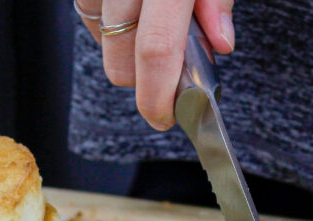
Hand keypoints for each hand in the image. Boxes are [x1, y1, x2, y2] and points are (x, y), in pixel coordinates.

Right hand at [76, 0, 234, 129]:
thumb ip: (217, 0)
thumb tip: (222, 42)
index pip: (156, 50)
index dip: (157, 95)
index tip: (164, 118)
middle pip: (121, 58)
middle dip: (143, 81)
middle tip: (169, 71)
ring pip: (101, 38)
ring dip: (125, 49)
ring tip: (153, 26)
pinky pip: (90, 15)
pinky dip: (109, 26)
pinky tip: (131, 16)